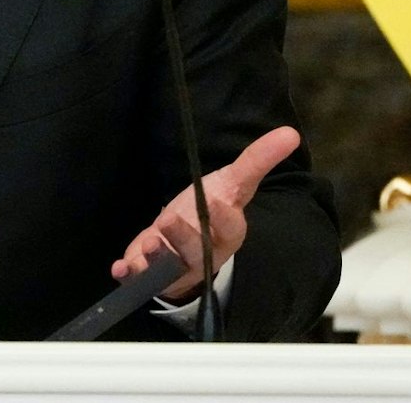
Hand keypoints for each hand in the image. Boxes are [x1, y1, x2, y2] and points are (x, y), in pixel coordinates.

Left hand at [110, 126, 300, 299]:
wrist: (187, 238)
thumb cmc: (212, 208)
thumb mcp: (234, 183)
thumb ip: (257, 160)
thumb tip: (290, 133)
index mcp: (226, 233)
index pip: (231, 229)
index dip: (225, 219)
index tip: (220, 203)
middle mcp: (203, 255)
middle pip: (197, 251)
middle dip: (184, 237)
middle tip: (169, 220)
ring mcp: (177, 267)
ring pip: (169, 268)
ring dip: (157, 257)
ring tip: (147, 243)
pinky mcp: (150, 274)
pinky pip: (141, 278)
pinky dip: (131, 273)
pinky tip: (120, 267)